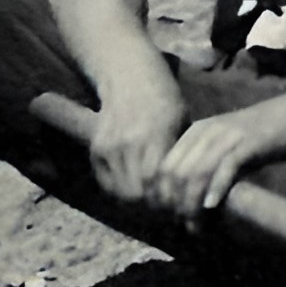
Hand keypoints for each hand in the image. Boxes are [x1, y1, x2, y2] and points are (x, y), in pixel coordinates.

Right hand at [86, 76, 187, 208]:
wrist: (129, 79)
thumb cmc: (165, 99)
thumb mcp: (181, 122)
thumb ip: (180, 154)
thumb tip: (189, 187)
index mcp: (156, 134)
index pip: (156, 179)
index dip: (165, 196)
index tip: (176, 203)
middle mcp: (129, 142)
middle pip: (136, 190)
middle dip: (151, 203)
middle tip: (164, 207)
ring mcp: (109, 147)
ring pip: (120, 191)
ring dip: (135, 201)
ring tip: (150, 201)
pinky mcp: (96, 150)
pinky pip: (106, 183)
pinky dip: (119, 191)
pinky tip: (133, 189)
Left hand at [150, 92, 285, 220]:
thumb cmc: (264, 135)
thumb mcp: (228, 145)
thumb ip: (206, 163)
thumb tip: (185, 199)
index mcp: (197, 130)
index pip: (163, 166)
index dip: (161, 195)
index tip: (169, 216)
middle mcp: (207, 131)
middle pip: (175, 173)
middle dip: (174, 204)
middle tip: (183, 224)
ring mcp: (227, 136)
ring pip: (195, 174)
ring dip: (192, 205)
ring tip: (197, 226)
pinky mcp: (247, 144)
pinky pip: (223, 170)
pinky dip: (215, 191)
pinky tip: (212, 207)